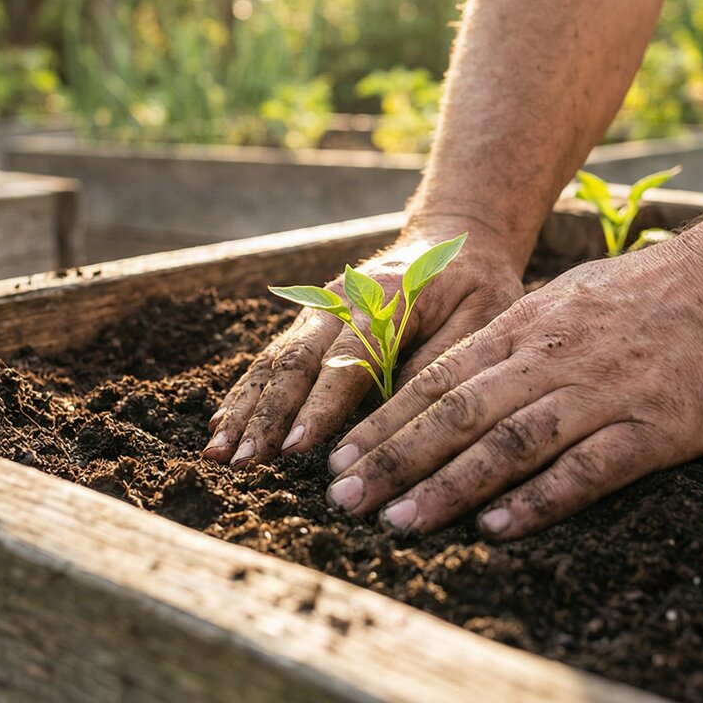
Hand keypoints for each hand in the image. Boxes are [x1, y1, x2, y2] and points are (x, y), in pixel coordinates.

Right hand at [203, 216, 525, 465]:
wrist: (454, 239)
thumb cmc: (477, 285)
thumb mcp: (483, 317)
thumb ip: (441, 362)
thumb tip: (396, 415)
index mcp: (385, 297)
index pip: (347, 359)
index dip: (320, 406)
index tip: (297, 448)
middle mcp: (339, 300)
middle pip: (294, 362)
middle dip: (267, 416)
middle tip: (244, 463)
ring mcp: (319, 310)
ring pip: (273, 362)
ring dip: (245, 410)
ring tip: (219, 454)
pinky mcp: (311, 323)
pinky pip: (272, 359)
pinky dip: (246, 394)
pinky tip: (222, 425)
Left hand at [320, 235, 702, 539]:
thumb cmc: (658, 290)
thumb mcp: (571, 295)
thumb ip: (518, 334)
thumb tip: (464, 368)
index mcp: (527, 324)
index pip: (436, 377)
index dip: (383, 420)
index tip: (337, 457)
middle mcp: (552, 356)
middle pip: (455, 413)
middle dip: (392, 459)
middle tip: (342, 501)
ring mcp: (601, 391)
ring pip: (507, 442)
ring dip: (447, 485)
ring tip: (400, 521)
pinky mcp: (652, 426)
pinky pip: (584, 468)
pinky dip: (537, 500)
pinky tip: (497, 528)